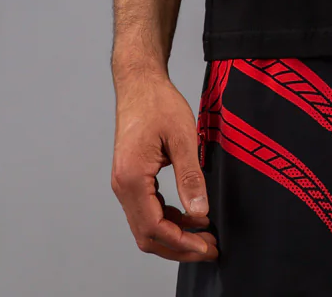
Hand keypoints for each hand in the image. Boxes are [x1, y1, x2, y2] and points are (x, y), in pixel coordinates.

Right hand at [110, 68, 219, 262]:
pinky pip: (147, 210)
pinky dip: (169, 219)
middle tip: (209, 249)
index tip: (206, 247)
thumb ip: (190, 176)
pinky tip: (190, 217)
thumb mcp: (182, 137)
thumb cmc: (158, 103)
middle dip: (179, 247)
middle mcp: (122, 186)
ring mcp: (124, 183)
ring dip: (174, 236)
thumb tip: (199, 213)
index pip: (154, 227)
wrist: (140, 82)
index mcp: (131, 178)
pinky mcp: (131, 178)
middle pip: (148, 235)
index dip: (182, 243)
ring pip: (146, 226)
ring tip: (204, 237)